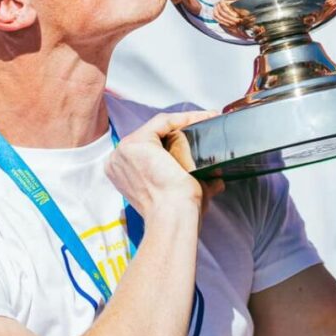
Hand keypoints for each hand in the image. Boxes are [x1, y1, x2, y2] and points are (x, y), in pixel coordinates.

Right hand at [106, 109, 223, 216]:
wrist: (173, 217)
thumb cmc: (177, 213)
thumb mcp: (183, 194)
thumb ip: (196, 184)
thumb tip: (216, 181)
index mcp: (123, 174)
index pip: (150, 149)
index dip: (175, 141)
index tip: (200, 136)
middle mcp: (118, 162)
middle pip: (153, 136)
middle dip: (182, 129)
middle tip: (207, 125)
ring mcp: (124, 151)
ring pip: (159, 127)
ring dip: (186, 122)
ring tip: (208, 120)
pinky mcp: (135, 143)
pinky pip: (162, 122)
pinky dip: (183, 118)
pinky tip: (202, 119)